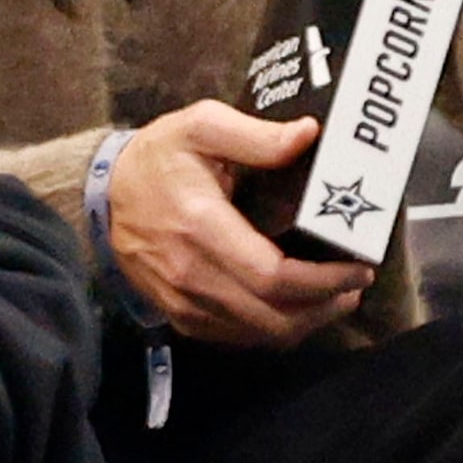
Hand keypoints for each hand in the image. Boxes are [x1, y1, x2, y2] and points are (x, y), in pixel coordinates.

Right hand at [107, 102, 374, 347]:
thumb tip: (308, 135)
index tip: (360, 269)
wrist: (103, 191)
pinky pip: (233, 337)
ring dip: (304, 323)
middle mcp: (190, 274)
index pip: (272, 276)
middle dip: (324, 307)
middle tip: (357, 286)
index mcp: (201, 226)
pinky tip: (296, 309)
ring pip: (256, 333)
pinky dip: (272, 329)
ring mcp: (181, 300)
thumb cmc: (159, 156)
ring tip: (337, 298)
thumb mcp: (202, 125)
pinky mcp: (177, 313)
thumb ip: (256, 135)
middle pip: (271, 315)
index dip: (324, 281)